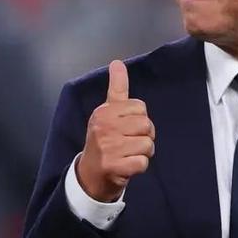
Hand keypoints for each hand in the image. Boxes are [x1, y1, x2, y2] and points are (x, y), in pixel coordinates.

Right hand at [76, 60, 155, 201]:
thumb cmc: (104, 139)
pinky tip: (127, 166)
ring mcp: (108, 148)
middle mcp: (104, 127)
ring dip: (143, 153)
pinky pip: (143, 162)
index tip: (126, 127)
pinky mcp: (114, 166)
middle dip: (144, 136)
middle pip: (147, 125)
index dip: (139, 119)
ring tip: (128, 154)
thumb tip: (117, 62)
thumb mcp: (107, 111)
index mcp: (104, 112)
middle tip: (129, 143)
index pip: (141, 108)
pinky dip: (140, 166)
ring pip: (148, 144)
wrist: (90, 174)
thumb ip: (116, 87)